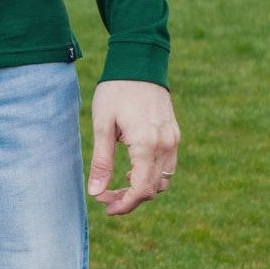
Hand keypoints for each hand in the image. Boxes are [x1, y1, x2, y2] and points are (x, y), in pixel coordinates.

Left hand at [87, 79, 179, 217]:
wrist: (139, 62)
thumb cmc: (116, 91)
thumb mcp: (102, 126)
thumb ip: (101, 161)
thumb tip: (95, 192)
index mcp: (147, 144)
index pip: (141, 189)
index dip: (124, 204)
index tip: (105, 206)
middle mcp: (166, 145)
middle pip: (153, 189)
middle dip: (129, 199)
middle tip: (105, 197)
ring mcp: (173, 140)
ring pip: (163, 180)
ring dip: (142, 188)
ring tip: (118, 183)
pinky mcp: (174, 134)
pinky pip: (168, 166)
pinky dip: (151, 174)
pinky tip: (132, 168)